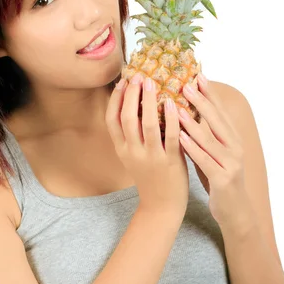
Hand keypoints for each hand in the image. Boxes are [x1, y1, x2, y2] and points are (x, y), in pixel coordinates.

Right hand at [106, 73, 188, 219]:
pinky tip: (173, 103)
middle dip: (131, 94)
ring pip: (146, 124)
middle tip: (139, 76)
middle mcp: (132, 152)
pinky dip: (171, 118)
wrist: (161, 206)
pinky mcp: (169, 161)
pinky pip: (170, 136)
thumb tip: (138, 105)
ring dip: (149, 101)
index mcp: (122, 149)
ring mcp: (150, 157)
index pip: (111, 120)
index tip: (123, 81)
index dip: (115, 99)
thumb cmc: (151, 177)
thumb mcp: (134, 157)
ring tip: (153, 82)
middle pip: (126, 118)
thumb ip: (134, 135)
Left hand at [177, 75, 246, 225]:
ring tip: (177, 107)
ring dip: (193, 121)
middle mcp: (234, 147)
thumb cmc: (220, 178)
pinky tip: (179, 136)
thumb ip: (205, 135)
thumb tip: (186, 113)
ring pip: (209, 138)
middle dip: (201, 101)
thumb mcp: (214, 153)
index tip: (197, 75)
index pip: (219, 111)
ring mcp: (230, 162)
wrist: (235, 211)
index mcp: (232, 139)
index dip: (209, 93)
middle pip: (216, 120)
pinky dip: (192, 147)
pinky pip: (205, 159)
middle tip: (185, 84)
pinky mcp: (223, 178)